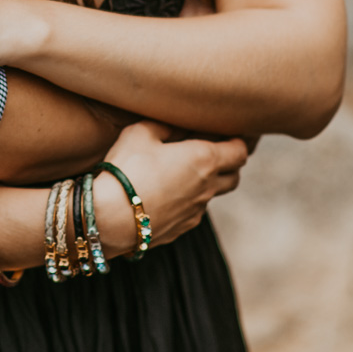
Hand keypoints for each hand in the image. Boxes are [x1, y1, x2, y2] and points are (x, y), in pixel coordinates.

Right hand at [91, 120, 248, 256]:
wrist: (111, 217)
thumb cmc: (127, 169)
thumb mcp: (141, 133)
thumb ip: (165, 125)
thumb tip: (177, 123)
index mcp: (204, 158)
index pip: (240, 150)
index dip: (237, 140)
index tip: (225, 133)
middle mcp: (208, 186)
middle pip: (235, 175)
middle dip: (228, 162)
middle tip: (210, 151)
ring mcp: (196, 210)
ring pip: (214, 194)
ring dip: (208, 182)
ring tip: (186, 171)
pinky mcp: (183, 228)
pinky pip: (194, 210)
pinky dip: (189, 200)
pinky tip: (167, 193)